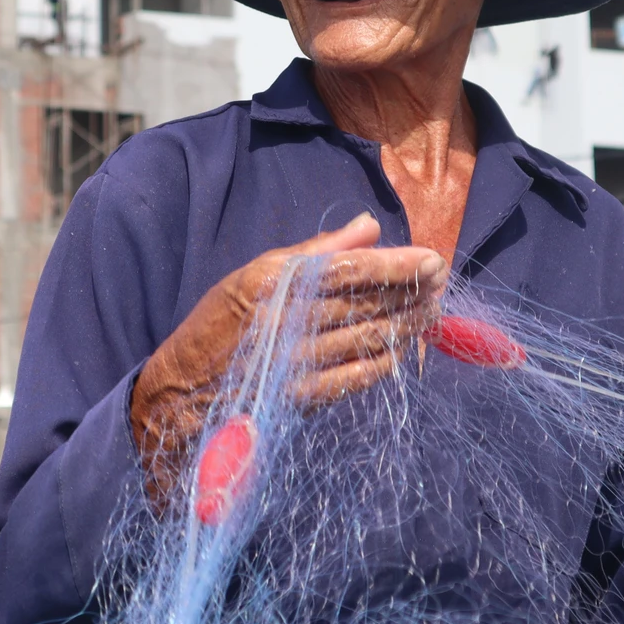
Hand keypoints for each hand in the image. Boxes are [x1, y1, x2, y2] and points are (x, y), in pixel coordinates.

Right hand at [129, 213, 445, 500]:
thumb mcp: (256, 273)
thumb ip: (316, 250)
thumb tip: (368, 225)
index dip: (398, 264)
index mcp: (277, 282)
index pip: (353, 269)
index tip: (432, 259)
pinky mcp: (302, 398)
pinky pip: (356, 378)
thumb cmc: (219, 325)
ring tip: (432, 311)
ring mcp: (297, 363)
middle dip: (413, 292)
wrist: (181, 393)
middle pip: (368, 303)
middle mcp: (288, 321)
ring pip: (369, 338)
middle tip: (442, 282)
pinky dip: (383, 363)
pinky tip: (402, 352)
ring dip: (407, 325)